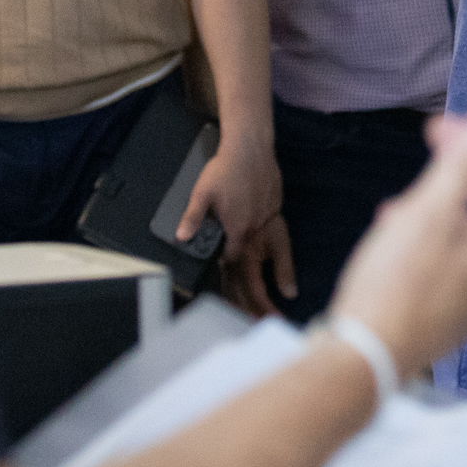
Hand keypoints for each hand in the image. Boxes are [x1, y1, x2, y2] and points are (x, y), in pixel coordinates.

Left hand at [181, 134, 292, 315]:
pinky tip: (285, 269)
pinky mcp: (275, 213)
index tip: (229, 306)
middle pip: (255, 271)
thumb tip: (182, 236)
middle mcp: (254, 231)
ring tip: (284, 300)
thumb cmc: (226, 168)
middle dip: (258, 299)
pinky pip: (281, 242)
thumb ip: (192, 217)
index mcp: (236, 230)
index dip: (230, 287)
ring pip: (272, 259)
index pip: (231, 266)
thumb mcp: (202, 192)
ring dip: (278, 280)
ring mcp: (267, 222)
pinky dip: (283, 259)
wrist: (251, 148)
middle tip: (264, 319)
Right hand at [327, 109, 466, 374]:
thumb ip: (465, 166)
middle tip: (444, 127)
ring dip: (452, 189)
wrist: (360, 363)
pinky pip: (451, 252)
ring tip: (419, 167)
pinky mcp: (444, 309)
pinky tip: (397, 216)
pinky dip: (435, 224)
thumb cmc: (395, 283)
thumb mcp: (427, 214)